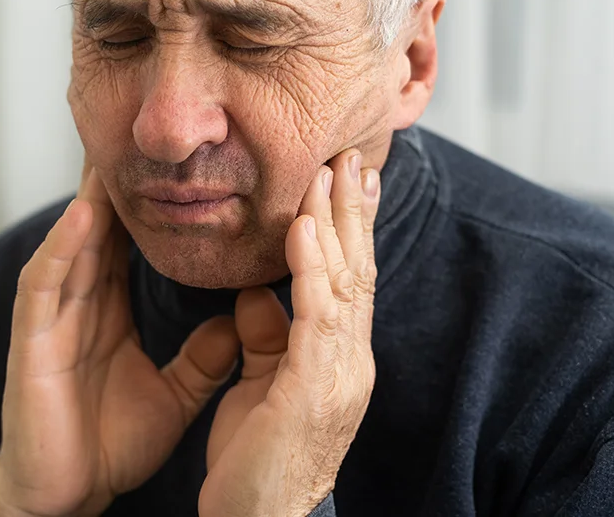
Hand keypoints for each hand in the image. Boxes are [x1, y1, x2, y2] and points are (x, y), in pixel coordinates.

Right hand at [0, 167, 240, 516]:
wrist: (70, 496)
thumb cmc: (110, 443)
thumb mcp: (174, 393)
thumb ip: (204, 357)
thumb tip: (240, 319)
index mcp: (110, 310)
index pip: (132, 243)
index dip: (154, 205)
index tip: (187, 166)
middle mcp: (80, 304)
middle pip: (101, 230)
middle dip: (118, 183)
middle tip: (141, 132)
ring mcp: (53, 319)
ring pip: (72, 244)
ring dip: (91, 199)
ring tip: (112, 154)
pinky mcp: (33, 342)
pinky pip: (46, 284)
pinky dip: (64, 248)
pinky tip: (85, 216)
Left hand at [200, 149, 380, 516]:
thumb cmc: (258, 460)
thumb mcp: (262, 385)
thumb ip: (266, 338)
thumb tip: (256, 295)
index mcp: (339, 357)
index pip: (349, 279)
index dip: (349, 228)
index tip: (348, 179)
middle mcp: (350, 359)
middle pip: (357, 270)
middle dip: (353, 210)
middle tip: (352, 154)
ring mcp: (339, 374)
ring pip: (343, 283)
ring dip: (336, 223)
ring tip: (330, 170)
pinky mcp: (314, 389)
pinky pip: (315, 316)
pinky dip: (311, 268)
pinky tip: (303, 228)